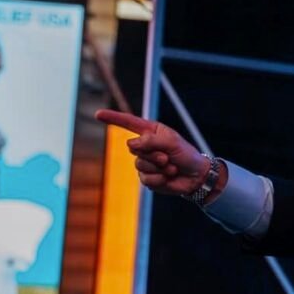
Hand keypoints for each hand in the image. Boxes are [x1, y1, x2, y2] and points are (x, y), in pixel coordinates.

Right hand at [95, 109, 213, 196]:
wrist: (196, 177)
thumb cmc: (187, 155)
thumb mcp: (172, 143)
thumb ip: (151, 140)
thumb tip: (131, 144)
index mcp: (151, 132)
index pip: (128, 123)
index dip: (113, 118)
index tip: (98, 114)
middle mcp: (145, 146)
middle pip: (134, 148)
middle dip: (153, 154)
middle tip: (168, 158)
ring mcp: (144, 162)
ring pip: (139, 164)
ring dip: (158, 168)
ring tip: (171, 168)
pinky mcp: (147, 177)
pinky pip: (145, 179)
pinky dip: (159, 179)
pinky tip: (168, 177)